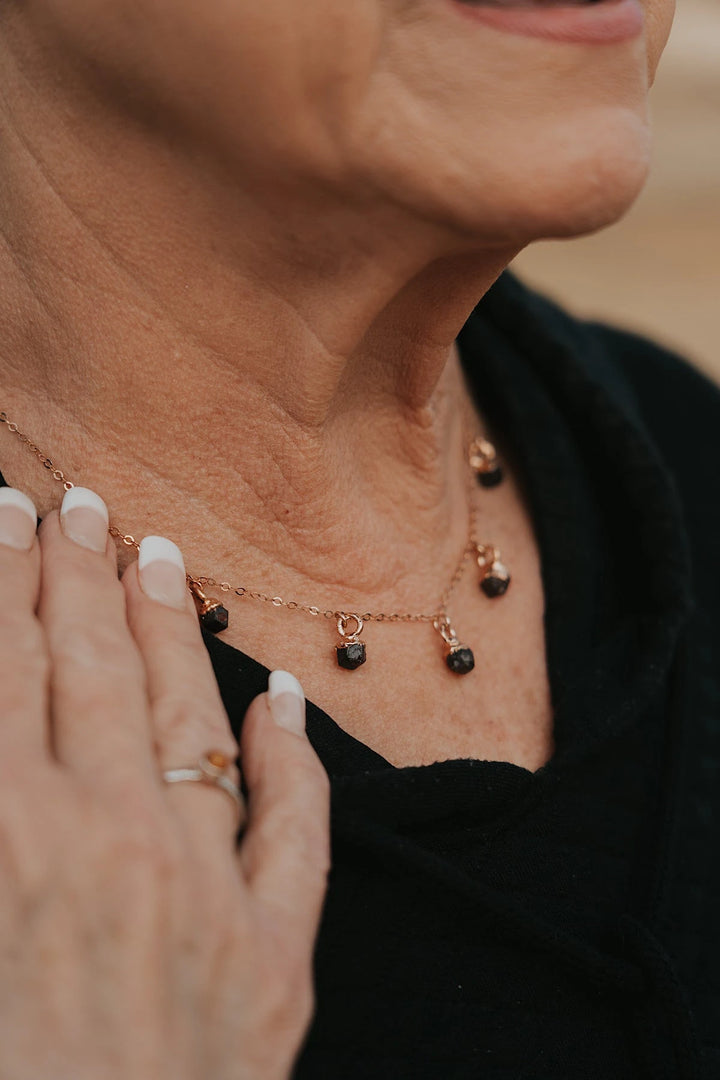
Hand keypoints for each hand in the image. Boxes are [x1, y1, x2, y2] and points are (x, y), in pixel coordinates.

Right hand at [0, 484, 330, 1079]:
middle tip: (73, 501)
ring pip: (187, 720)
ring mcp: (204, 895)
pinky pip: (295, 833)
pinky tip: (285, 696)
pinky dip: (295, 760)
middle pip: (88, 671)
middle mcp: (108, 846)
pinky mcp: (274, 960)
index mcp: (5, 843)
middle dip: (74, 576)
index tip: (1, 514)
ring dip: (172, 630)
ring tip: (157, 556)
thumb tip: (1, 727)